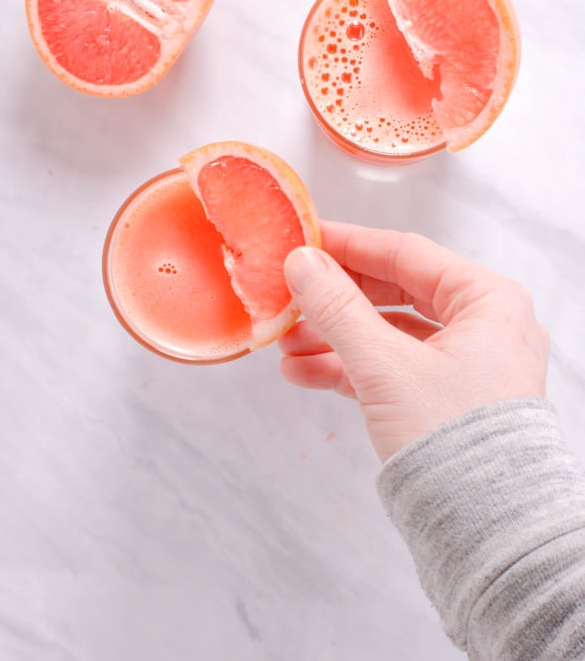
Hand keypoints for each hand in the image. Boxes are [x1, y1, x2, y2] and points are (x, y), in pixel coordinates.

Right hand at [278, 221, 547, 462]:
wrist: (487, 531)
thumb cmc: (454, 439)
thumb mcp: (384, 364)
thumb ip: (338, 308)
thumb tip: (301, 263)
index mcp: (486, 300)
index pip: (405, 254)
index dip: (348, 245)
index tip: (304, 239)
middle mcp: (482, 326)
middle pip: (393, 294)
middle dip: (335, 300)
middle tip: (289, 294)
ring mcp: (464, 365)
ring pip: (387, 335)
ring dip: (334, 338)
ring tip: (284, 344)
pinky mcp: (445, 400)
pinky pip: (390, 370)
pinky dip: (348, 369)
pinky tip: (302, 373)